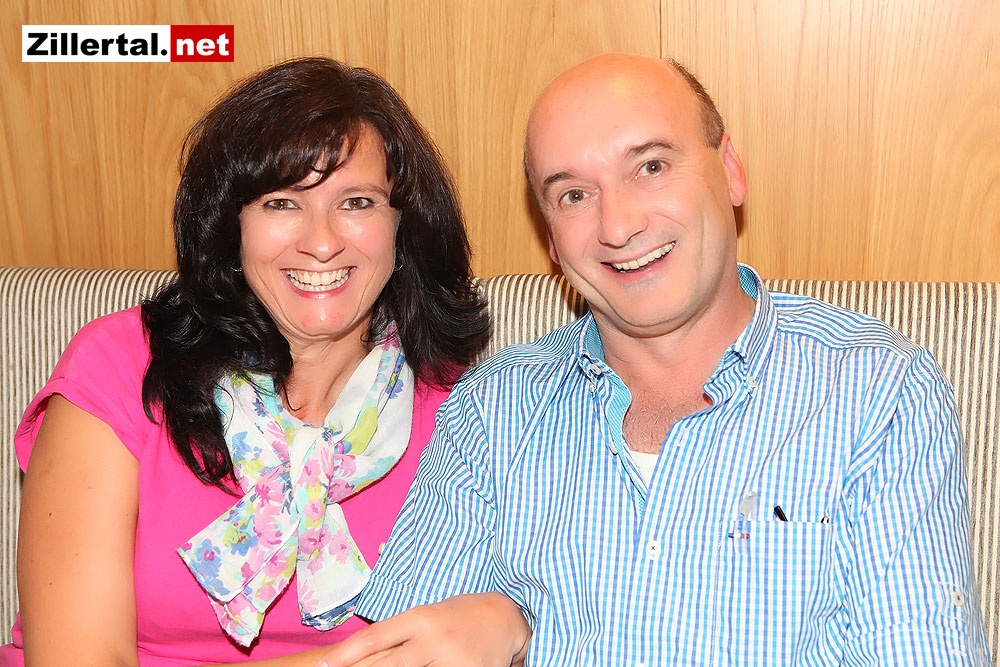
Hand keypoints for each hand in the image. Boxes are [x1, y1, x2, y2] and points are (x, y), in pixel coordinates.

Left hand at [316, 593, 530, 666]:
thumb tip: (362, 654)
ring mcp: (453, 659)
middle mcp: (434, 638)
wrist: (507, 618)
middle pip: (388, 664)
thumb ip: (401, 634)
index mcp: (420, 618)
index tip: (321, 666)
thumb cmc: (459, 616)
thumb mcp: (428, 616)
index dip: (345, 654)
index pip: (374, 638)